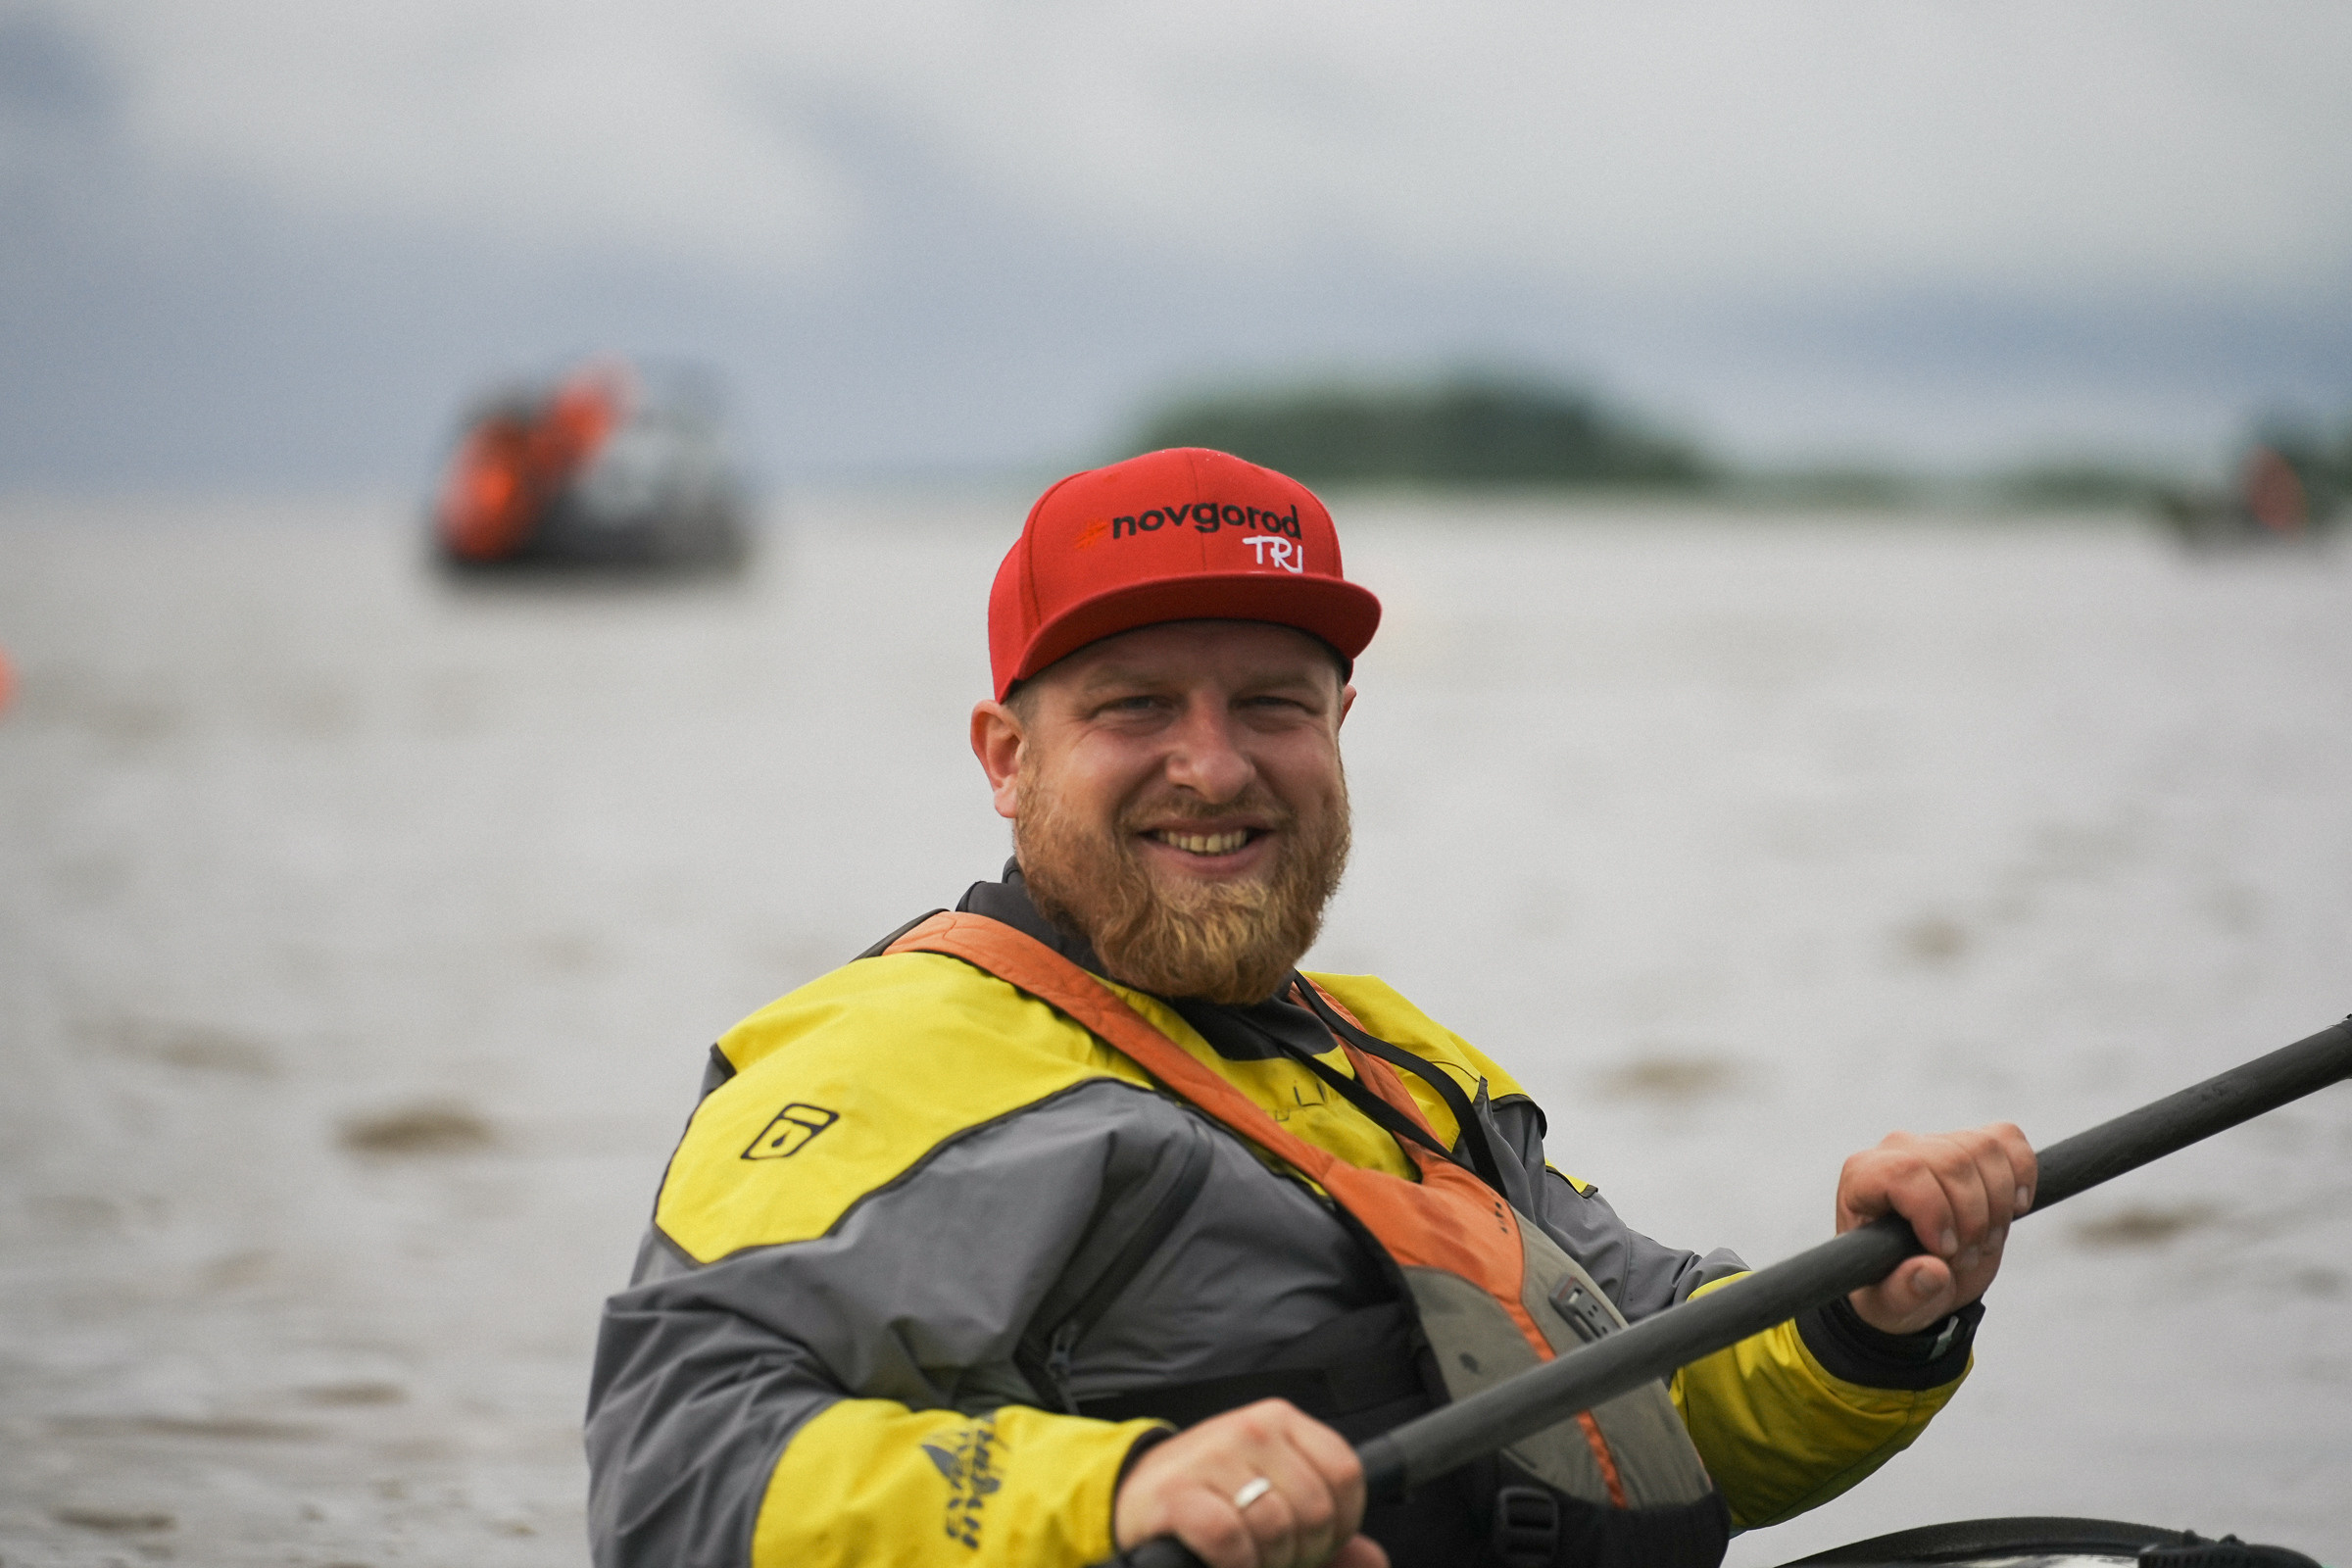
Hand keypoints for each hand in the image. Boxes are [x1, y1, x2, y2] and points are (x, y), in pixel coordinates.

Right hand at [1111, 1399, 1388, 1567]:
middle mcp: (1252, 1429)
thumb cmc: (1213, 1497)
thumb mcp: (1274, 1498)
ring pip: (1276, 1528)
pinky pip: (1230, 1539)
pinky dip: (1235, 1564)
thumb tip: (1375, 1560)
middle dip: (1302, 1552)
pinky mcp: (1178, 1492)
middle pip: (1315, 1509)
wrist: (1135, 1494)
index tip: (1317, 1543)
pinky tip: (1224, 1561)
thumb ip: (1329, 1531)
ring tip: (1247, 1558)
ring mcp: (1214, 1456)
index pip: (1346, 1472)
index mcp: (1282, 1422)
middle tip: (1274, 1557)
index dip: (1342, 1523)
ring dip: (1266, 1562)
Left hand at [1838, 1122, 2036, 1334]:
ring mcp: (1937, 1143)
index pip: (1902, 1171)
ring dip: (1998, 1206)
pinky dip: (2022, 1173)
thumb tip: (1931, 1273)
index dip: (1934, 1211)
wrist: (1918, 1274)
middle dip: (1972, 1219)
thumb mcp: (1888, 1304)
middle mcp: (1896, 1151)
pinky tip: (2013, 1208)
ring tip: (1983, 1243)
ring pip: (1984, 1148)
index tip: (1945, 1251)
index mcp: (1863, 1179)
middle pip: (1952, 1161)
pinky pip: (2008, 1139)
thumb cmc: (1892, 1285)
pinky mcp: (1972, 1148)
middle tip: (1965, 1259)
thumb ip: (1903, 1293)